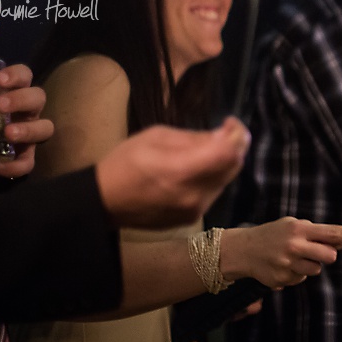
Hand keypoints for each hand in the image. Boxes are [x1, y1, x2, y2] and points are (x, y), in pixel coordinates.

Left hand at [0, 64, 54, 178]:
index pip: (24, 76)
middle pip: (38, 97)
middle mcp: (27, 111)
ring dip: (28, 129)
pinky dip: (15, 165)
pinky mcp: (26, 156)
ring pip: (45, 128)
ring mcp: (31, 133)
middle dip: (21, 99)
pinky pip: (29, 162)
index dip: (16, 74)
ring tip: (8, 134)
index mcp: (14, 93)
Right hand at [96, 117, 249, 228]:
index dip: (237, 134)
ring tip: (205, 150)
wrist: (105, 202)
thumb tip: (223, 136)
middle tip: (222, 132)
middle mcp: (194, 195)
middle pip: (233, 167)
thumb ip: (194, 138)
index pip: (229, 153)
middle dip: (234, 146)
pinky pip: (213, 192)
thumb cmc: (126, 162)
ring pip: (225, 180)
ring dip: (223, 162)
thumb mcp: (156, 136)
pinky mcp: (192, 219)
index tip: (228, 122)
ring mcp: (195, 210)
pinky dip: (212, 177)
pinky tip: (196, 169)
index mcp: (181, 171)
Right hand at [221, 218, 341, 289]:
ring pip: (316, 270)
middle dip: (327, 255)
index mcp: (300, 229)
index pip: (332, 233)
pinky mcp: (282, 279)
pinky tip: (283, 266)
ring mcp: (288, 264)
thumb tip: (339, 243)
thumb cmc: (273, 234)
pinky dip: (296, 274)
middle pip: (330, 256)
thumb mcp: (293, 225)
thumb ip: (316, 233)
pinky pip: (300, 279)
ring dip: (310, 265)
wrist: (244, 250)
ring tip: (293, 257)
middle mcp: (295, 246)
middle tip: (314, 251)